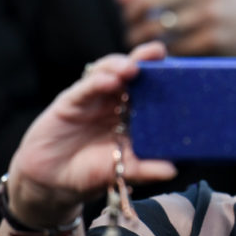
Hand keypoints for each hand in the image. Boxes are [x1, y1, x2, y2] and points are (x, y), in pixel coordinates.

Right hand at [6, 41, 176, 224]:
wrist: (53, 182)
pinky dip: (96, 82)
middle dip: (144, 59)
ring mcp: (93, 98)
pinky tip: (108, 81)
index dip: (164, 75)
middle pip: (132, 71)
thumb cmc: (92, 172)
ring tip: (132, 68)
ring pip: (108, 72)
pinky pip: (84, 88)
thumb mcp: (123, 171)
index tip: (182, 68)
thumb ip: (146, 169)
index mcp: (133, 112)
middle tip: (157, 52)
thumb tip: (173, 170)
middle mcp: (115, 100)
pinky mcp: (70, 102)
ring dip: (120, 66)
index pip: (151, 87)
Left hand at [119, 0, 235, 56]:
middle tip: (128, 23)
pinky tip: (156, 50)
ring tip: (134, 39)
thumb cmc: (216, 1)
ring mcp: (208, 16)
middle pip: (149, 2)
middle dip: (131, 15)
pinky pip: (174, 47)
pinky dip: (160, 50)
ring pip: (157, 29)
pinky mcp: (212, 40)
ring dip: (138, 36)